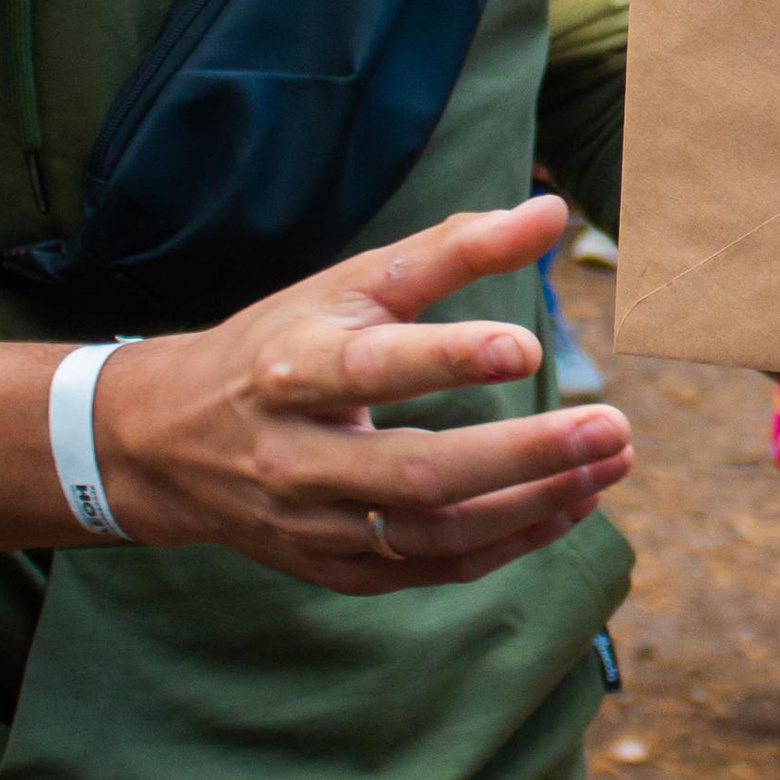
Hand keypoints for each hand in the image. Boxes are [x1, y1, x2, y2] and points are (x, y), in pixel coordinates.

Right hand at [95, 198, 632, 593]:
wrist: (168, 442)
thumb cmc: (278, 343)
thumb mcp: (347, 284)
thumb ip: (451, 248)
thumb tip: (549, 211)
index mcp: (292, 370)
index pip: (374, 368)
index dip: (450, 360)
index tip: (528, 346)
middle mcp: (297, 457)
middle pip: (418, 472)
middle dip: (523, 455)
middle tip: (611, 426)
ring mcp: (314, 524)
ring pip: (435, 533)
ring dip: (534, 504)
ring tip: (610, 464)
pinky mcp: (334, 568)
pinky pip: (434, 567)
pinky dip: (509, 543)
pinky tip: (571, 506)